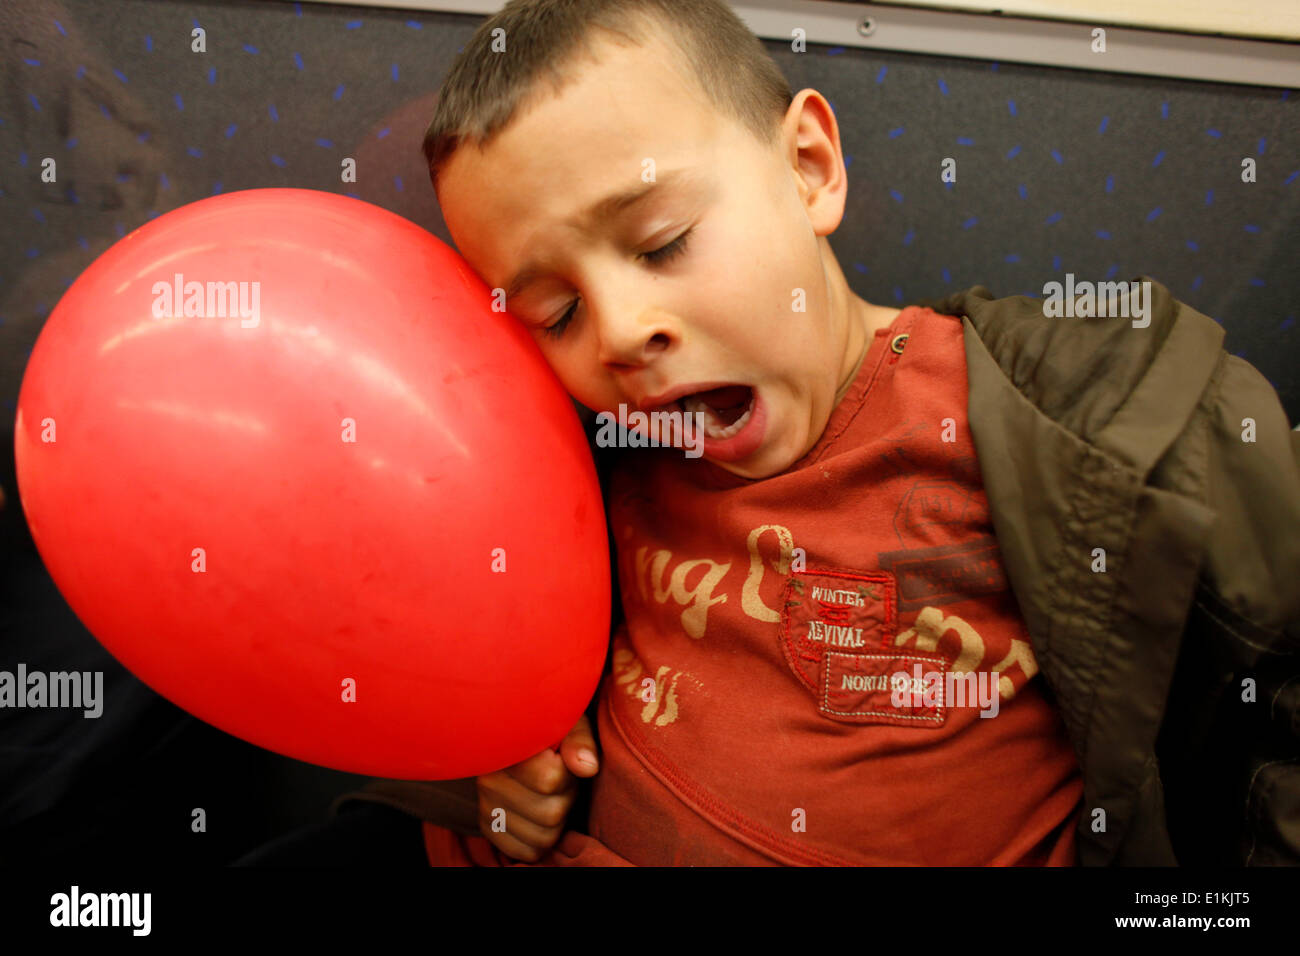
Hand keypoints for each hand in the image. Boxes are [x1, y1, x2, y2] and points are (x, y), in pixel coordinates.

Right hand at [475, 714, 598, 861]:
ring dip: (557, 820)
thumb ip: (580, 740)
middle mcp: (488, 780)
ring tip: (550, 795)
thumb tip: (587, 767)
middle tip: (560, 780)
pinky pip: (526, 851)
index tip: (562, 759)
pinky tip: (541, 815)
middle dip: (566, 798)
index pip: (550, 779)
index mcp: (508, 748)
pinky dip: (542, 840)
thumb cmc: (555, 731)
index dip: (568, 773)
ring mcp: (486, 806)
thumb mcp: (570, 724)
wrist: (525, 740)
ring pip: (542, 836)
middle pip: (550, 813)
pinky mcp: (489, 827)